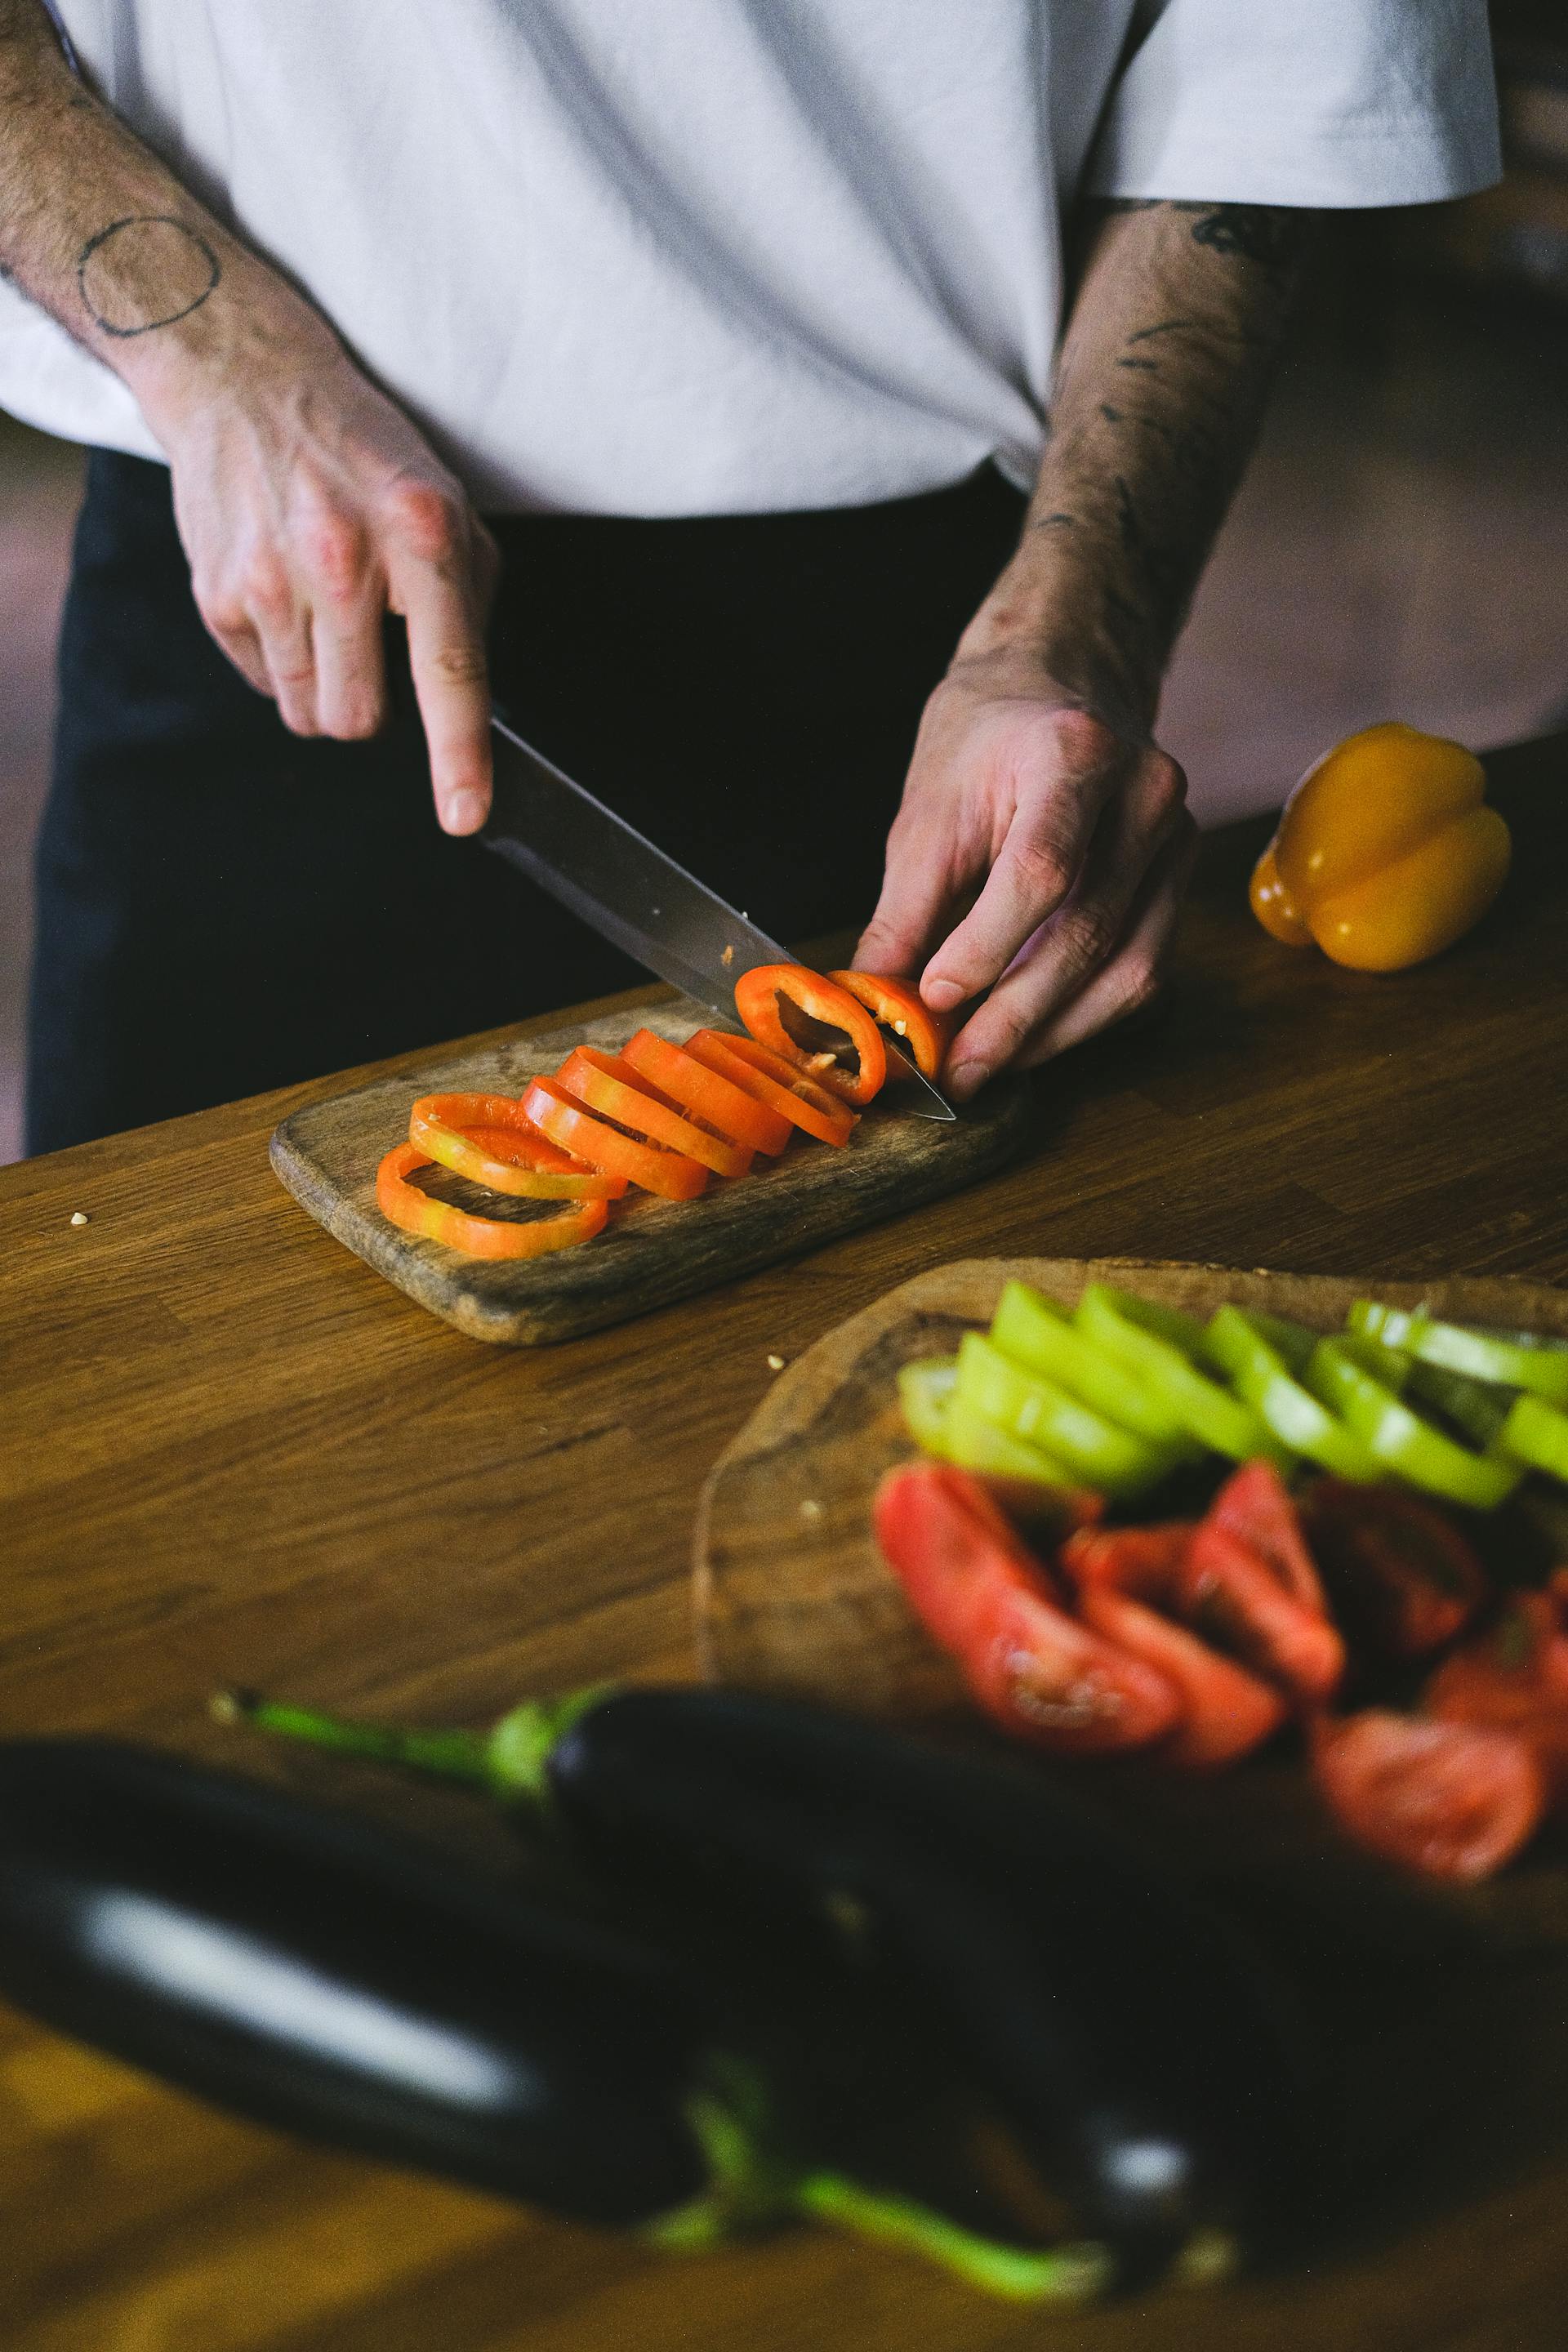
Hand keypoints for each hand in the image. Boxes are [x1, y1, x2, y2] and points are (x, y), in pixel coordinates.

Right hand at [149, 321, 499, 832]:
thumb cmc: (359, 448)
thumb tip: (466, 695)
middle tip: (371, 649)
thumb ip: (467, 597)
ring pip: (310, 714)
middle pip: (360, 719)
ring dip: (326, 687)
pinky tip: (285, 595)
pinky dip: (282, 659)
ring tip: (326, 613)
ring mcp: (271, 577)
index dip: (459, 755)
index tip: (464, 815)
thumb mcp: (443, 501)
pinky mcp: (218, 591)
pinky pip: (265, 683)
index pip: (448, 669)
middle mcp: (343, 556)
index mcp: (420, 531)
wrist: (242, 377)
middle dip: (372, 708)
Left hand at [856, 648, 1196, 1101]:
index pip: (1041, 871)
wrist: (1057, 686)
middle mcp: (1146, 793)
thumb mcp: (927, 812)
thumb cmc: (985, 742)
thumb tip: (871, 1001)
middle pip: (1087, 932)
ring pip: (1128, 968)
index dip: (985, 948)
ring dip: (1053, 1033)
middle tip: (957, 1070)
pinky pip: (1144, 970)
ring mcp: (1177, 838)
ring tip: (987, 1066)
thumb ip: (904, 912)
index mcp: (1075, 754)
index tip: (932, 1001)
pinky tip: (1032, 1038)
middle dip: (1014, 1017)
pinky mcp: (1181, 880)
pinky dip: (1085, 1017)